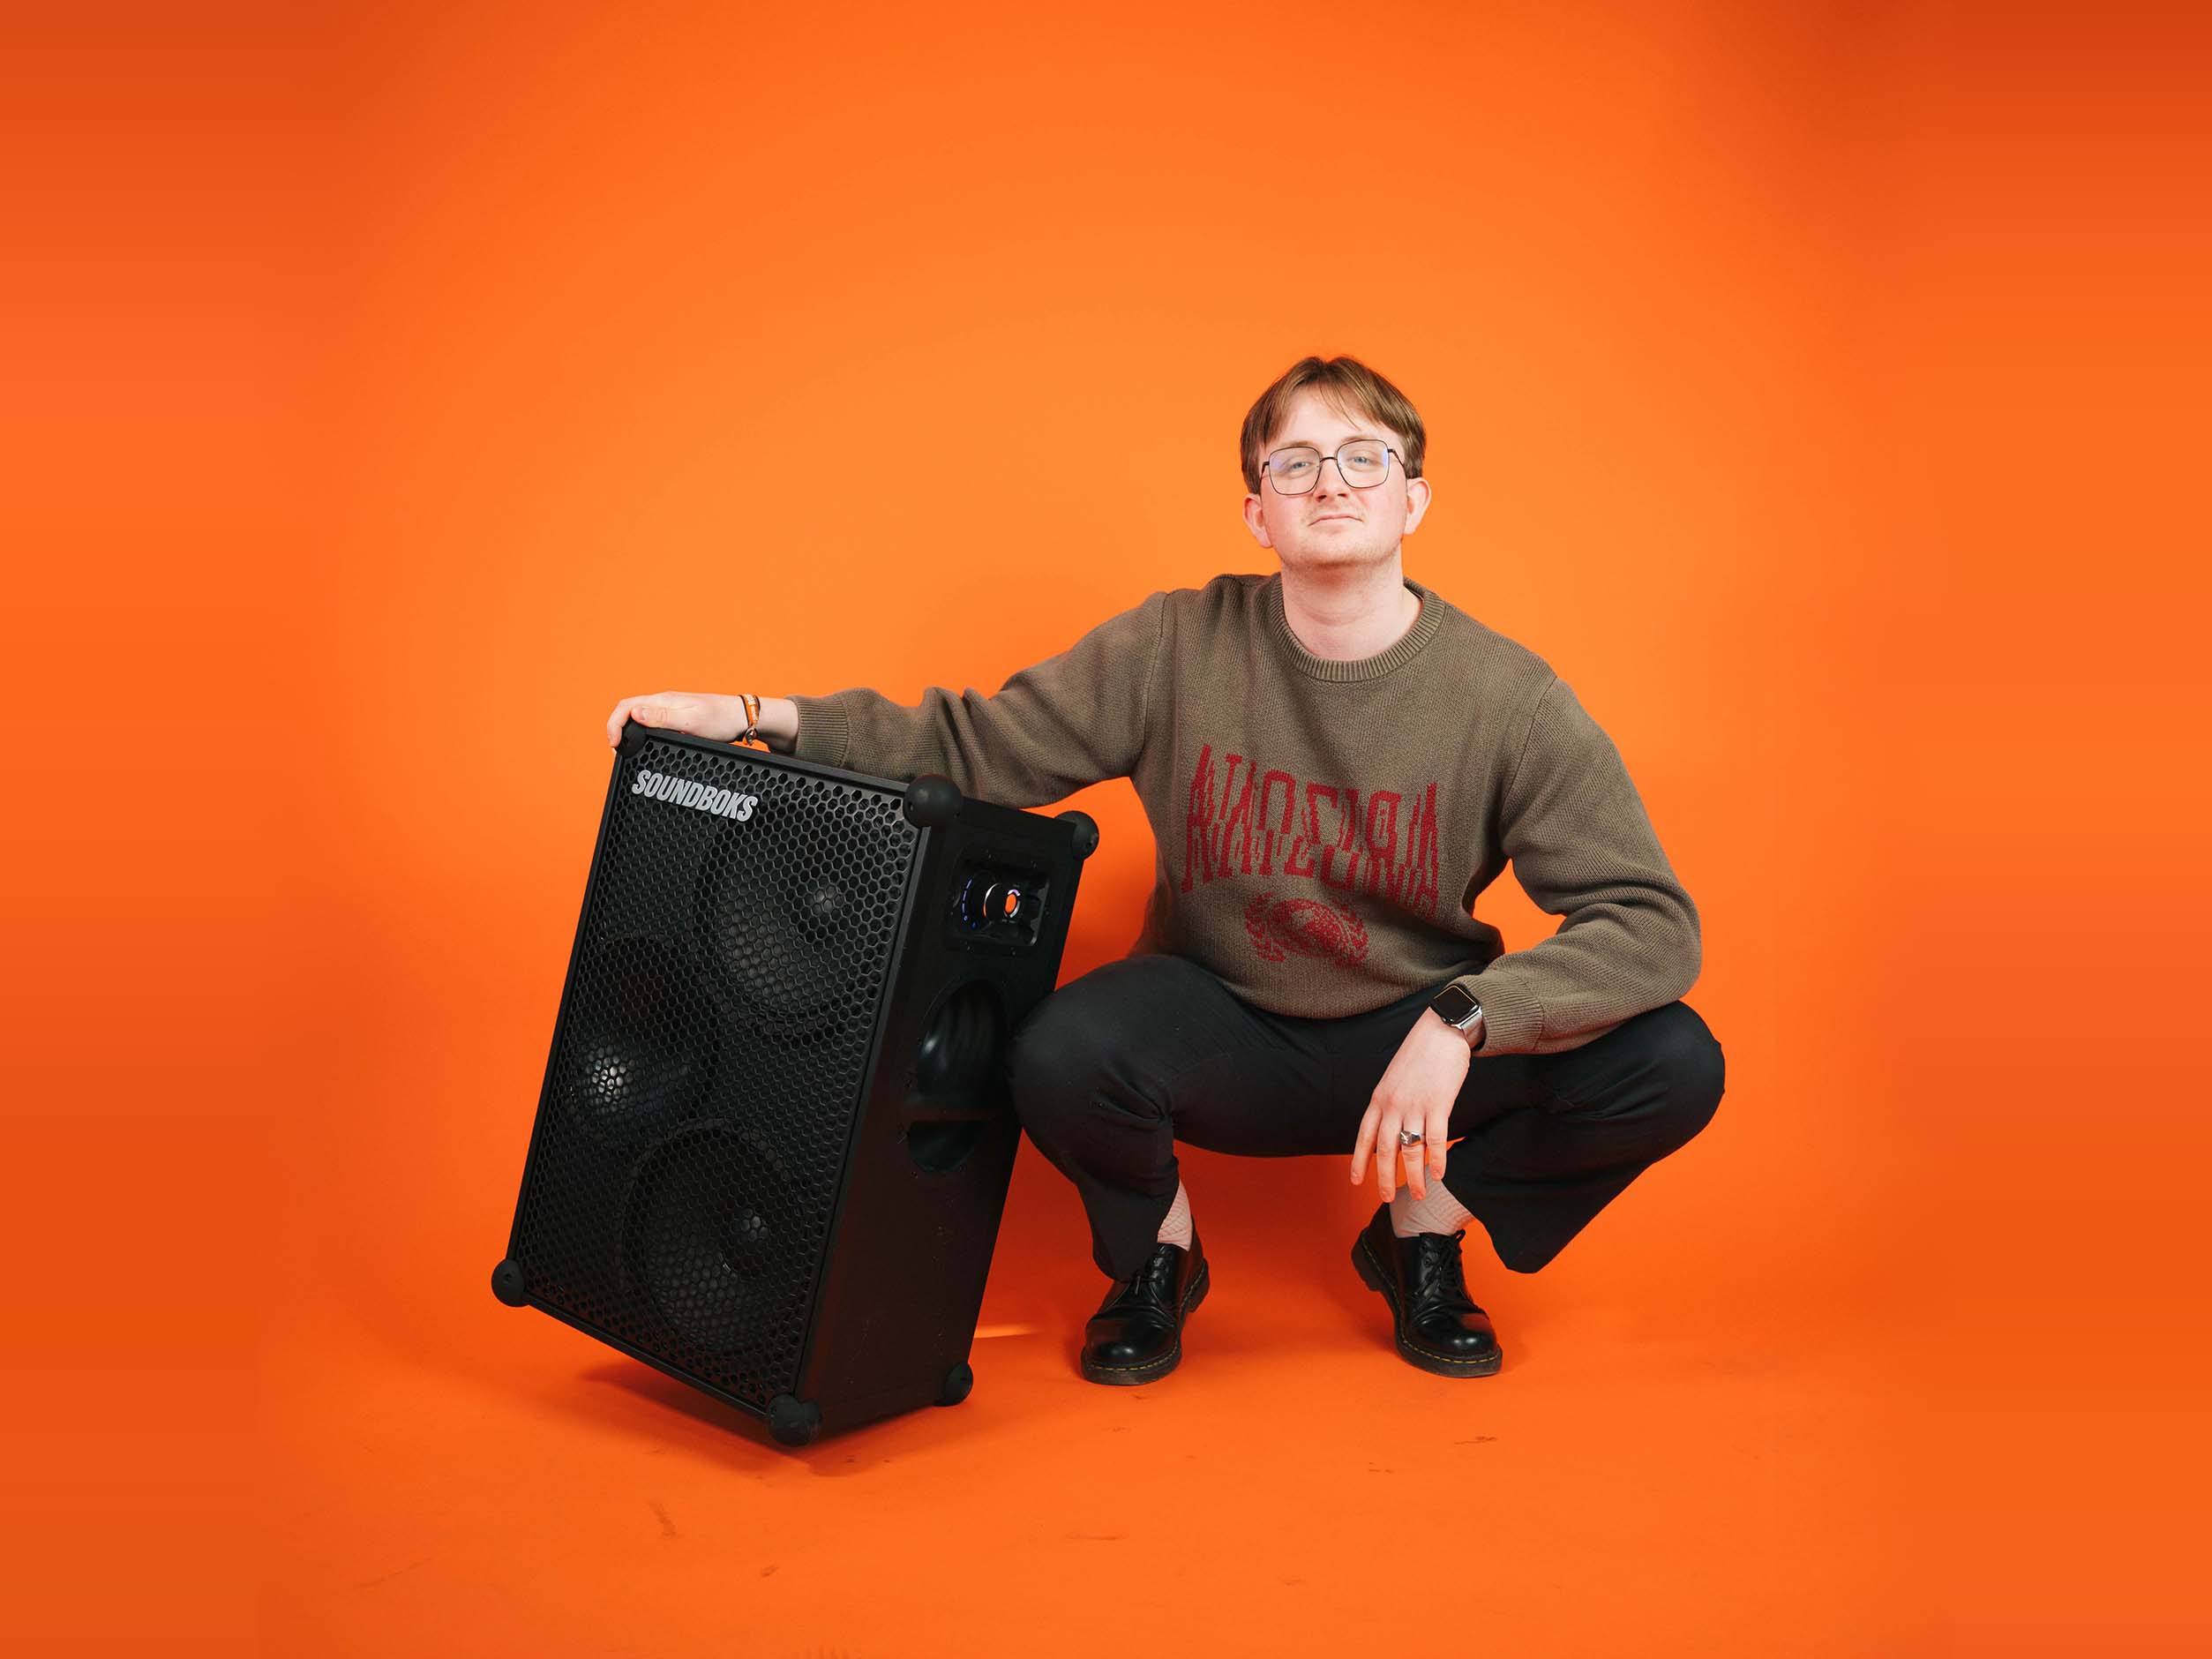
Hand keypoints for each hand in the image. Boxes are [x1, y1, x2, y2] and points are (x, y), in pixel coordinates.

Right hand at [605, 691, 750, 749]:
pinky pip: (651, 721)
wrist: (742, 718)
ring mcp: (670, 709)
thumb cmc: (720, 720)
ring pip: (638, 716)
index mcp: (663, 700)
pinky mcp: (677, 717)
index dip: (613, 725)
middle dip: (616, 728)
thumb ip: (662, 717)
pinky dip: (640, 732)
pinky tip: (644, 743)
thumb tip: (635, 713)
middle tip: (617, 751)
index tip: (614, 745)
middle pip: (628, 710)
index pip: (626, 706)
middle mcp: (664, 702)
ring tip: (626, 749)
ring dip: (627, 730)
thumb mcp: (691, 721)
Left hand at [1348, 1010, 1472, 1201]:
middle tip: (1388, 1198)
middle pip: (1385, 1150)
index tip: (1356, 1180)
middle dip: (1385, 1178)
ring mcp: (1415, 1105)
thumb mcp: (1394, 1078)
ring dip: (1414, 1177)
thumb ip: (1391, 1104)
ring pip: (1410, 1150)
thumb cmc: (1420, 1054)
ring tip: (1419, 1194)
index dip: (1359, 1160)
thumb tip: (1394, 1130)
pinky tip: (1439, 1174)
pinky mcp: (1439, 1104)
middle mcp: (1393, 1105)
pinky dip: (1437, 1160)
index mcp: (1379, 1098)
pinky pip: (1435, 1140)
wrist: (1441, 1030)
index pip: (1364, 1136)